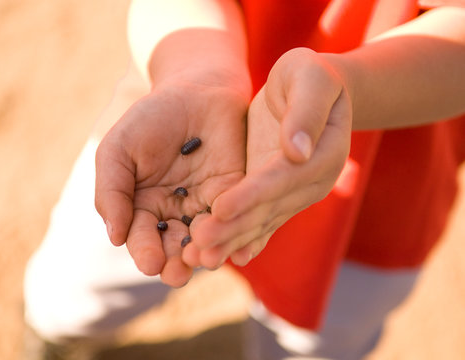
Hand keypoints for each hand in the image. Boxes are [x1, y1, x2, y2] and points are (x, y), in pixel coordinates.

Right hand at [95, 78, 247, 286]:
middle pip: (175, 248)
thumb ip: (112, 192)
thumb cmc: (151, 118)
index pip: (142, 238)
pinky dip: (234, 234)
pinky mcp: (235, 193)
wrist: (196, 89)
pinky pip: (236, 219)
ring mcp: (207, 205)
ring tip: (202, 261)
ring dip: (205, 254)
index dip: (145, 251)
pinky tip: (234, 246)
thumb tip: (114, 238)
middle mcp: (175, 212)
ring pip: (207, 240)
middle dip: (175, 263)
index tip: (150, 262)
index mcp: (144, 207)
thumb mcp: (119, 150)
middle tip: (177, 274)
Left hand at [184, 48, 351, 267]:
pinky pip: (260, 219)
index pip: (282, 178)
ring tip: (199, 259)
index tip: (221, 207)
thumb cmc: (308, 77)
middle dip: (233, 228)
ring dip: (230, 241)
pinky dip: (242, 237)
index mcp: (323, 154)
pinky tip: (223, 256)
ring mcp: (295, 193)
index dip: (252, 194)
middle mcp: (311, 182)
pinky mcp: (278, 195)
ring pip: (261, 221)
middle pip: (268, 209)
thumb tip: (297, 151)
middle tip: (199, 247)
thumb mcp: (310, 78)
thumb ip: (305, 111)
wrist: (310, 92)